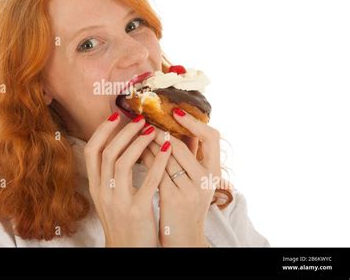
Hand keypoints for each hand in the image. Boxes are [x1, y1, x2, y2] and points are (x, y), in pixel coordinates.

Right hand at [84, 113, 171, 246]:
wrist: (128, 251)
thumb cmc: (123, 221)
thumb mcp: (109, 198)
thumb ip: (110, 175)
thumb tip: (118, 147)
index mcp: (95, 187)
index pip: (92, 151)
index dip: (102, 131)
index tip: (116, 116)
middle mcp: (102, 192)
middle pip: (107, 153)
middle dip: (124, 132)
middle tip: (139, 119)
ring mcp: (118, 202)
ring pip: (122, 162)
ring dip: (138, 143)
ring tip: (153, 130)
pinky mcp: (137, 210)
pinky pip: (147, 181)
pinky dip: (157, 162)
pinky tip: (168, 149)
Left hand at [140, 108, 221, 246]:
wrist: (184, 240)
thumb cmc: (188, 208)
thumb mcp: (196, 183)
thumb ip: (192, 158)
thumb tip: (183, 128)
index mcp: (214, 173)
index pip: (212, 137)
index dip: (194, 122)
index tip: (176, 111)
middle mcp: (205, 180)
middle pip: (181, 144)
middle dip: (160, 130)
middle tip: (145, 121)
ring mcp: (190, 190)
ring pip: (165, 156)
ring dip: (149, 142)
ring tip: (137, 132)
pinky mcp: (173, 198)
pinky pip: (156, 170)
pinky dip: (146, 158)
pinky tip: (135, 152)